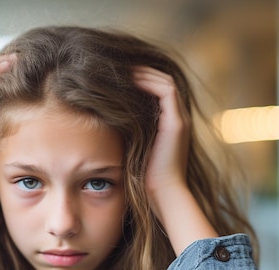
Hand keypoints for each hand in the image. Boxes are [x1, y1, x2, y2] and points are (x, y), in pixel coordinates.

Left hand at [133, 66, 216, 254]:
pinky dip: (148, 82)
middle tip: (116, 65)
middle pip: (161, 80)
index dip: (138, 78)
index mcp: (167, 123)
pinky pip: (166, 90)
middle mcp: (176, 118)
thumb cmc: (139, 177)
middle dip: (139, 70)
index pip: (156, 89)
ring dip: (143, 72)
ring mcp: (179, 119)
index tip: (115, 74)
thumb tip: (99, 115)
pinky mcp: (177, 123)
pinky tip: (128, 80)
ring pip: (164, 81)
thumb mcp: (128, 146)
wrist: (159, 195)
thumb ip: (123, 129)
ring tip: (121, 68)